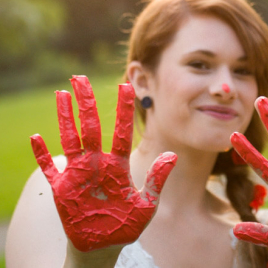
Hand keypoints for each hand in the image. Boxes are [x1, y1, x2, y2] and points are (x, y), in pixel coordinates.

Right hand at [30, 75, 176, 251]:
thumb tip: (172, 155)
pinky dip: (42, 155)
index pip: (121, 132)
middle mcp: (97, 164)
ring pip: (70, 139)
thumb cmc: (126, 225)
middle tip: (81, 78)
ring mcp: (78, 175)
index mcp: (118, 166)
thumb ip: (157, 179)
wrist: (104, 246)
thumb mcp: (147, 203)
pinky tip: (36, 137)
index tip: (125, 86)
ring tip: (62, 93)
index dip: (123, 110)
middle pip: (91, 127)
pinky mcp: (62, 189)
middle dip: (87, 103)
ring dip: (65, 118)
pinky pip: (50, 169)